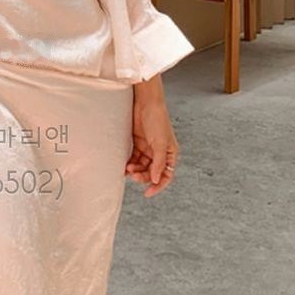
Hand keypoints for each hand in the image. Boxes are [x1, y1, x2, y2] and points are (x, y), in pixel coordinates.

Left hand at [124, 75, 178, 197]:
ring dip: (135, 170)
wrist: (146, 102)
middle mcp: (160, 153)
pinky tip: (125, 165)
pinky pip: (134, 158)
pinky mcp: (138, 143)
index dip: (157, 185)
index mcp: (170, 154)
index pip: (165, 175)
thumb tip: (155, 180)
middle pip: (151, 172)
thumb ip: (158, 162)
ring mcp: (148, 148)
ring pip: (142, 166)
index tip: (147, 193)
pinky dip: (130, 163)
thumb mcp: (160, 142)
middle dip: (143, 176)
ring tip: (128, 168)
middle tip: (133, 174)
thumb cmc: (158, 119)